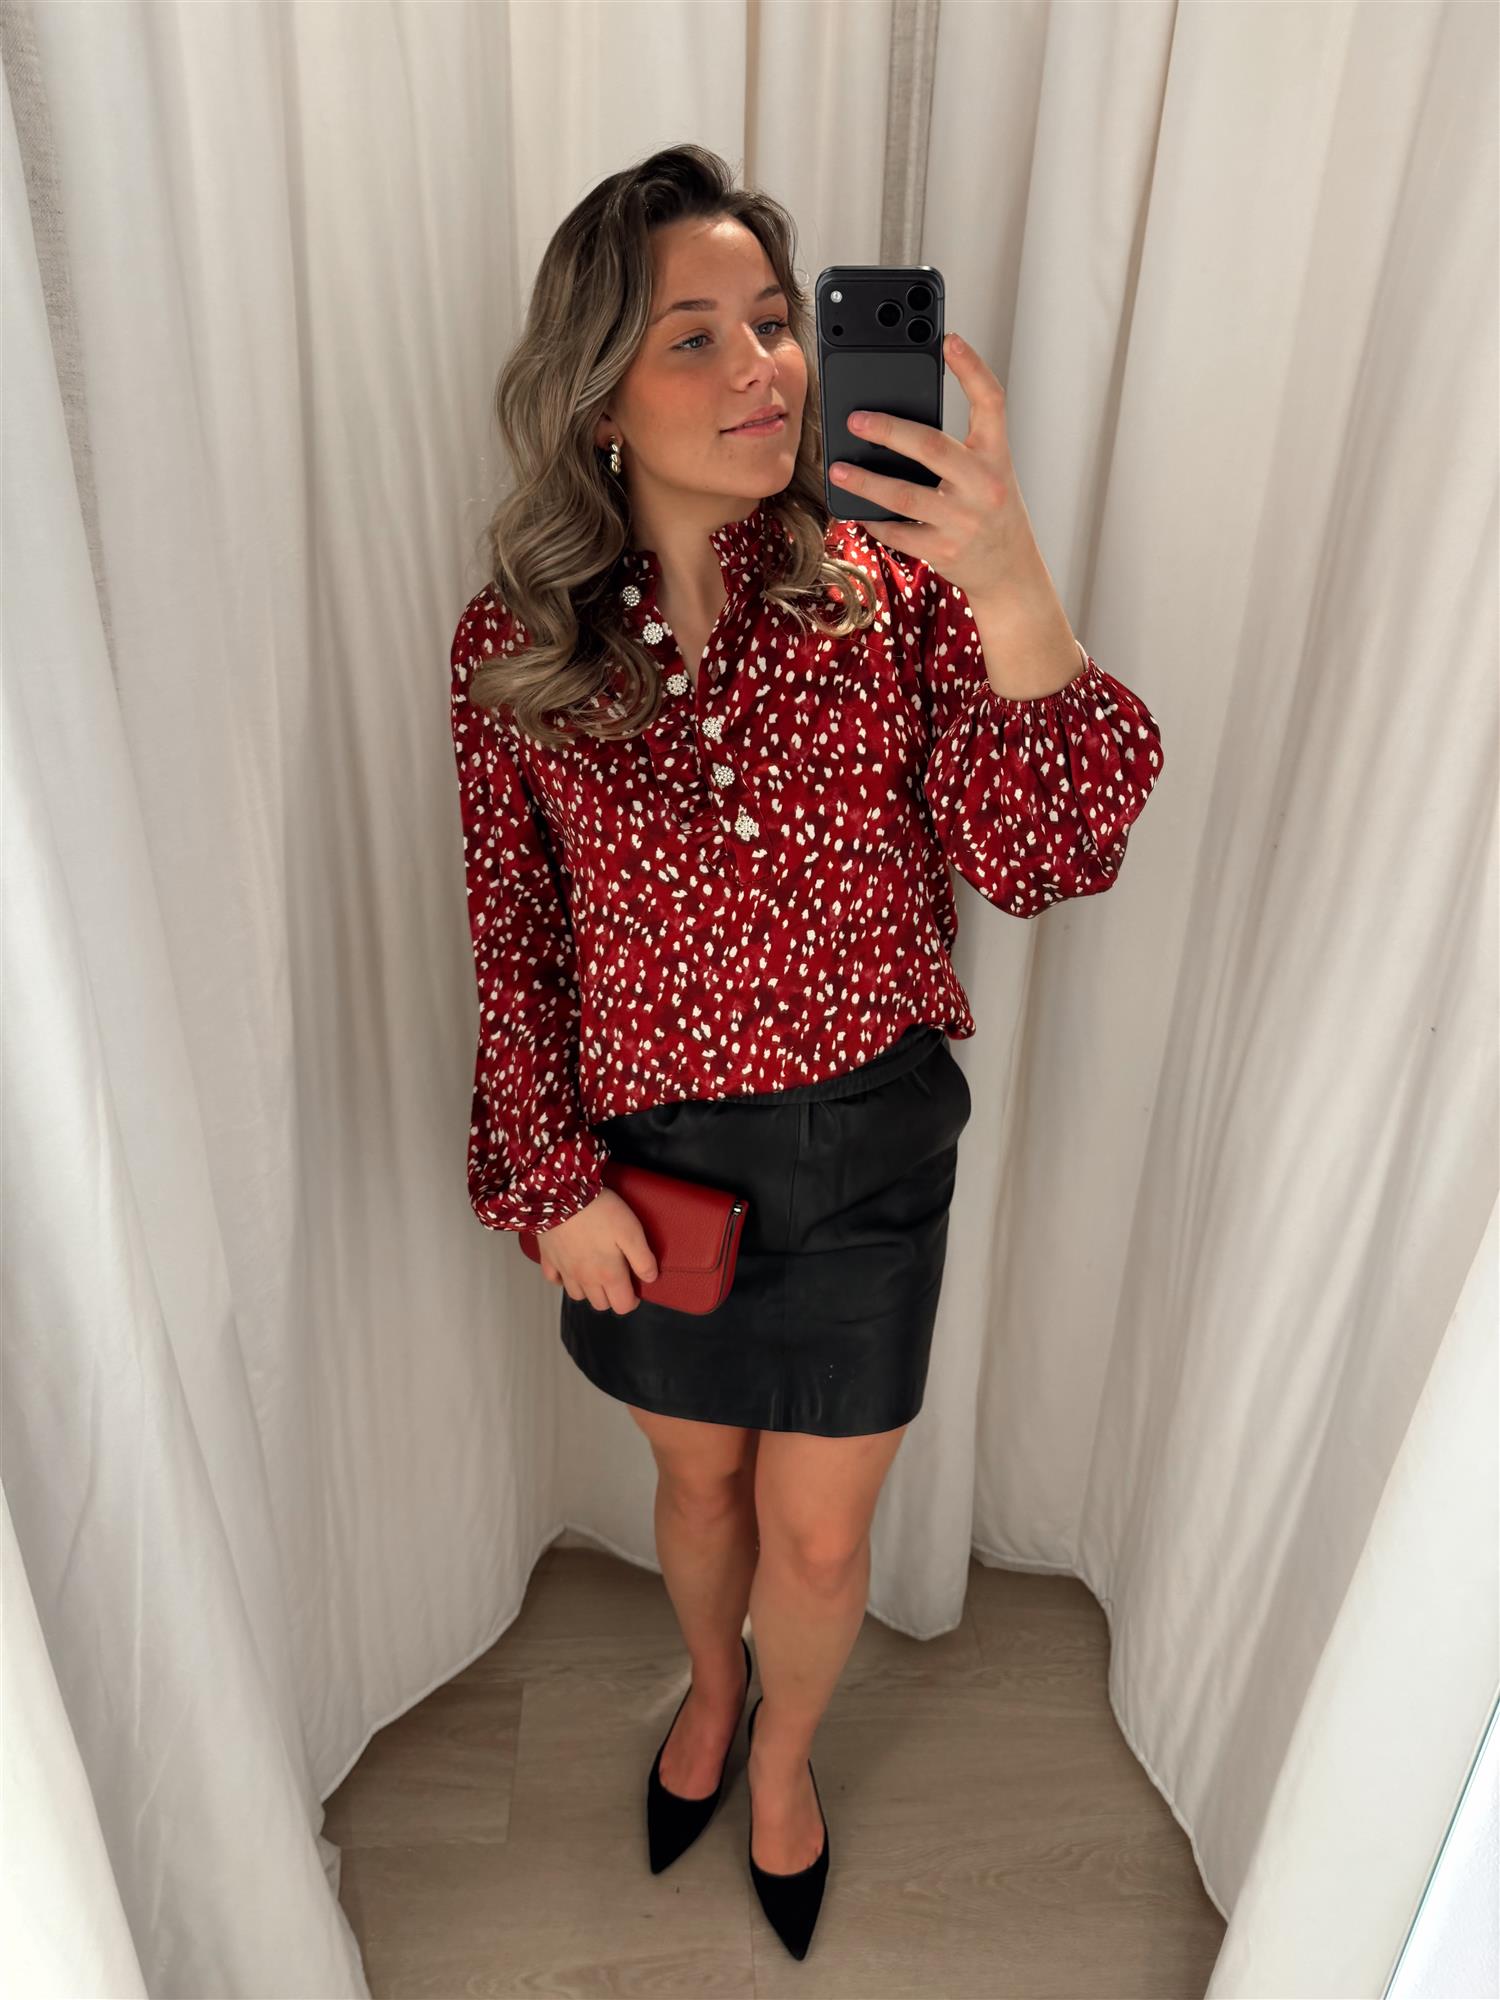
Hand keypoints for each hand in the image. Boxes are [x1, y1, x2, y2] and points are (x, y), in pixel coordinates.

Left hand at [827, 331, 1055, 612]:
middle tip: (855, 419)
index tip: (949, 340)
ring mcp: (963, 520)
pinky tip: (856, 510)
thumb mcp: (987, 470)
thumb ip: (958, 446)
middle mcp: (984, 484)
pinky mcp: (943, 550)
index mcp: (997, 454)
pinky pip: (899, 533)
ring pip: (904, 496)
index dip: (972, 368)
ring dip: (865, 482)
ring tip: (838, 469)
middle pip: (932, 447)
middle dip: (889, 431)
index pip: (992, 402)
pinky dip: (874, 520)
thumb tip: (896, 423)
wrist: (1010, 567)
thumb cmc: (990, 508)